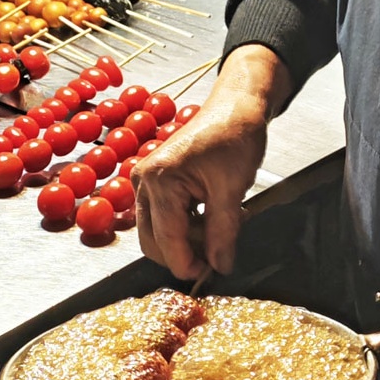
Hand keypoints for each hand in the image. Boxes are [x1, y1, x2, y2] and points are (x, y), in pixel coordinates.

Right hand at [132, 45, 293, 280]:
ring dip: (187, 241)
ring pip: (157, 233)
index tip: (211, 274)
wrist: (235, 105)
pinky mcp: (154, 184)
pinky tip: (211, 218)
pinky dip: (186, 227)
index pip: (167, 240)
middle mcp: (143, 182)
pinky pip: (163, 219)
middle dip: (184, 254)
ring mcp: (145, 182)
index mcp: (160, 180)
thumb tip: (220, 267)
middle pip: (153, 242)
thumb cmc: (234, 136)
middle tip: (218, 254)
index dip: (188, 264)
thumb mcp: (233, 189)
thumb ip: (223, 232)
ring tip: (220, 228)